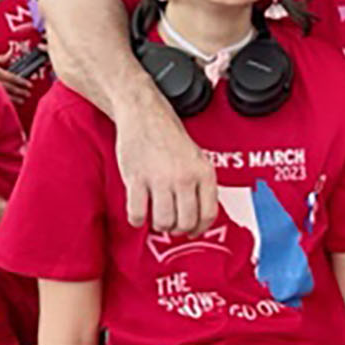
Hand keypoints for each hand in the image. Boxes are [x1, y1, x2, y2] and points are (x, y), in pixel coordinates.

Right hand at [0, 54, 32, 105]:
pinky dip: (4, 102)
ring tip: (22, 100)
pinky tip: (10, 104)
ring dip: (15, 98)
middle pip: (10, 87)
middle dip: (20, 91)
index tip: (29, 85)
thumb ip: (2, 58)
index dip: (22, 82)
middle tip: (28, 94)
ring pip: (4, 95)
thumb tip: (12, 53)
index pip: (12, 78)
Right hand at [115, 94, 217, 235]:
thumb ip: (201, 184)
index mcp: (203, 173)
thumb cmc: (169, 135)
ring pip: (163, 222)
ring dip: (159, 225)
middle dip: (178, 229)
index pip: (209, 214)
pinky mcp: (136, 179)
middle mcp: (184, 177)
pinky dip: (137, 220)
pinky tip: (138, 214)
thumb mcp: (197, 158)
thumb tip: (200, 215)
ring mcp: (160, 179)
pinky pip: (137, 213)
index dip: (200, 228)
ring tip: (156, 217)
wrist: (144, 114)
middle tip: (172, 224)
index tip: (192, 231)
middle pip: (186, 222)